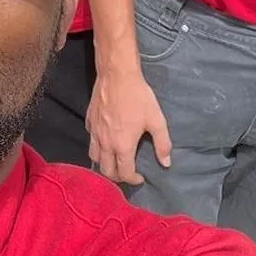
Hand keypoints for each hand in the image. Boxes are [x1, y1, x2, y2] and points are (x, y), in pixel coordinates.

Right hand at [86, 66, 171, 182]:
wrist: (116, 75)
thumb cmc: (138, 97)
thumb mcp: (156, 120)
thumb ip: (162, 144)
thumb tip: (166, 163)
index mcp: (122, 146)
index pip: (124, 173)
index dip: (133, 180)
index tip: (140, 177)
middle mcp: (105, 143)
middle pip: (106, 171)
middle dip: (117, 177)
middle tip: (127, 172)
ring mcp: (94, 132)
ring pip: (94, 158)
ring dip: (104, 164)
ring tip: (114, 160)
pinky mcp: (89, 121)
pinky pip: (91, 140)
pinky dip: (97, 146)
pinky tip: (105, 140)